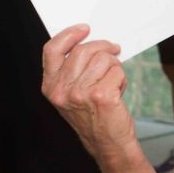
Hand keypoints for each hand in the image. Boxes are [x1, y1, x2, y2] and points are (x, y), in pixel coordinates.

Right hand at [41, 24, 134, 157]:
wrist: (108, 143)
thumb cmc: (94, 115)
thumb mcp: (73, 93)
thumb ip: (74, 69)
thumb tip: (91, 40)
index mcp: (51, 86)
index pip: (52, 50)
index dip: (69, 35)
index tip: (85, 29)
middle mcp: (61, 90)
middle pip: (84, 50)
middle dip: (104, 47)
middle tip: (114, 50)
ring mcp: (80, 94)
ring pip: (104, 58)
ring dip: (115, 66)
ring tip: (113, 81)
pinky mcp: (101, 96)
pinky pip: (118, 71)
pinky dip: (122, 78)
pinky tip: (118, 92)